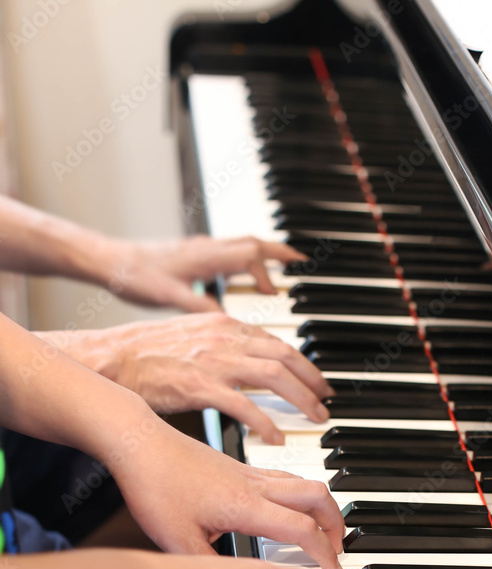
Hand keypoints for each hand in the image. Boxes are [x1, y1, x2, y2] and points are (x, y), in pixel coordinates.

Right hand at [39, 313, 329, 442]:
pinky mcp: (198, 385)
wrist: (109, 360)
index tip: (318, 382)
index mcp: (225, 325)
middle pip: (286, 356)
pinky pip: (243, 405)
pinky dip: (265, 423)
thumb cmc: (145, 354)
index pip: (278, 342)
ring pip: (273, 376)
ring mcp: (212, 361)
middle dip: (312, 382)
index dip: (304, 363)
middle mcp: (224, 337)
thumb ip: (222, 346)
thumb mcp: (192, 339)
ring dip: (300, 400)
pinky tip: (276, 438)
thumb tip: (247, 364)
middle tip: (326, 404)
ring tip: (314, 420)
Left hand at [99, 235, 303, 311]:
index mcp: (205, 257)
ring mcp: (198, 249)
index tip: (289, 278)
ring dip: (262, 256)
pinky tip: (238, 277)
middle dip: (278, 253)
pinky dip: (242, 261)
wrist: (108, 261)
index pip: (251, 253)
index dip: (273, 266)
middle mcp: (205, 248)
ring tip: (276, 273)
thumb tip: (227, 318)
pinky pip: (226, 252)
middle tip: (299, 264)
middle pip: (252, 243)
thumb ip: (200, 305)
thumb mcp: (168, 296)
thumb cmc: (134, 277)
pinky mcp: (190, 255)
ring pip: (240, 245)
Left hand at [110, 416, 344, 568]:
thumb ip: (211, 568)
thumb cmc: (154, 487)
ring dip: (321, 507)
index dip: (324, 553)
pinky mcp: (239, 466)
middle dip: (337, 525)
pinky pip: (285, 477)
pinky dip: (299, 495)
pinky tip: (285, 509)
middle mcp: (255, 486)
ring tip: (320, 531)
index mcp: (246, 507)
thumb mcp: (177, 541)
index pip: (303, 529)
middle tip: (338, 549)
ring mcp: (249, 472)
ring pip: (304, 483)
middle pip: (319, 497)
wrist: (139, 443)